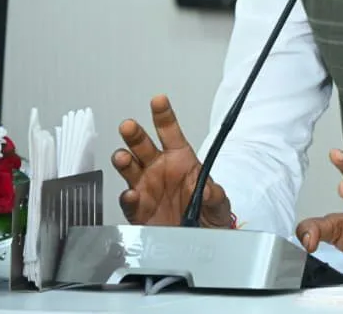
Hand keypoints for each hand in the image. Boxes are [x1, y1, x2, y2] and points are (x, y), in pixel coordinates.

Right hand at [111, 94, 232, 228]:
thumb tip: (208, 190)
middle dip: (134, 135)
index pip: (170, 132)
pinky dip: (128, 198)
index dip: (163, 116)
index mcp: (180, 159)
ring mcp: (146, 188)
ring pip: (129, 168)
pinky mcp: (138, 210)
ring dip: (124, 161)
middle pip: (143, 146)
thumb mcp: (219, 203)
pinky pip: (129, 201)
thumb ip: (214, 195)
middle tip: (128, 126)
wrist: (200, 241)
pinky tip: (132, 194)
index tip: (158, 100)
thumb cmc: (208, 214)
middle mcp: (160, 169)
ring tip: (123, 157)